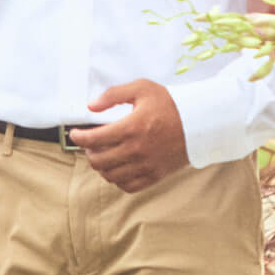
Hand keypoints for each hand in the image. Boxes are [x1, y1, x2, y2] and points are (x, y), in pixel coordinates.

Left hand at [71, 79, 188, 193]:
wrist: (199, 123)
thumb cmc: (170, 104)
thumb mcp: (142, 88)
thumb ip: (113, 95)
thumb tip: (91, 106)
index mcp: (131, 128)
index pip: (94, 139)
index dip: (78, 137)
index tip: (75, 133)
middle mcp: (136, 150)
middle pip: (99, 161)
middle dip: (88, 152)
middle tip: (89, 144)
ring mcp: (145, 165)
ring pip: (110, 176)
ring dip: (101, 167)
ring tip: (101, 156)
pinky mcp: (154, 175)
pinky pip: (127, 186)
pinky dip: (117, 180)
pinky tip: (117, 168)